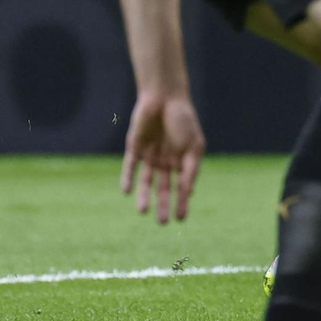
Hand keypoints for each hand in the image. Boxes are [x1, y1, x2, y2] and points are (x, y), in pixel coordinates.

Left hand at [120, 93, 205, 224]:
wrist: (165, 97)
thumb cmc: (183, 120)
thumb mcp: (193, 146)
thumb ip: (191, 169)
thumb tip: (188, 193)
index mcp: (182, 161)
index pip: (182, 187)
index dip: (182, 203)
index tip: (181, 219)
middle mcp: (166, 162)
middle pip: (163, 188)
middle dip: (163, 205)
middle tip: (162, 223)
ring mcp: (150, 156)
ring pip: (145, 181)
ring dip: (144, 196)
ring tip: (142, 212)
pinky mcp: (135, 149)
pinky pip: (130, 167)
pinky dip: (128, 179)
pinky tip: (127, 192)